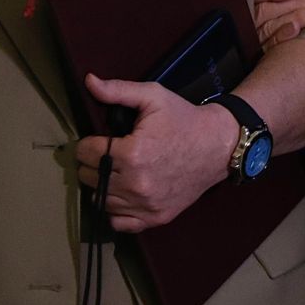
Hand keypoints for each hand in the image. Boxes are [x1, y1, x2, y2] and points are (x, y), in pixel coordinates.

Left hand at [73, 75, 239, 231]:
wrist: (219, 145)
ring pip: (100, 200)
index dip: (89, 143)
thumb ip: (118, 90)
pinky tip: (125, 193)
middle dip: (95, 163)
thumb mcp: (154, 96)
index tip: (100, 139)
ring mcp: (146, 204)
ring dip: (103, 185)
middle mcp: (136, 183)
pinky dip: (116, 210)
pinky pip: (119, 222)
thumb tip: (89, 81)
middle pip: (89, 177)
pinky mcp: (155, 217)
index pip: (85, 153)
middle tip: (109, 154)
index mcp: (132, 153)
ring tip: (117, 171)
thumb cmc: (185, 119)